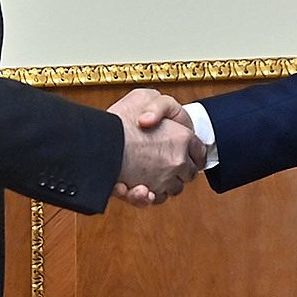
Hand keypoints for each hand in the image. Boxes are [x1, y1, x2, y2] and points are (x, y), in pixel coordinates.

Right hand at [107, 88, 203, 205]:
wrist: (97, 142)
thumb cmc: (119, 119)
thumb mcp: (143, 97)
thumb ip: (159, 106)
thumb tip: (163, 120)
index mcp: (183, 137)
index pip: (199, 152)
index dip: (192, 154)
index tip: (186, 156)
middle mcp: (178, 160)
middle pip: (188, 173)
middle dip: (178, 171)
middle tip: (162, 164)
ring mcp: (164, 179)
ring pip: (172, 188)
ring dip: (162, 184)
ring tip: (146, 174)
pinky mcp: (148, 194)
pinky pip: (155, 199)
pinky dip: (147, 196)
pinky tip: (139, 187)